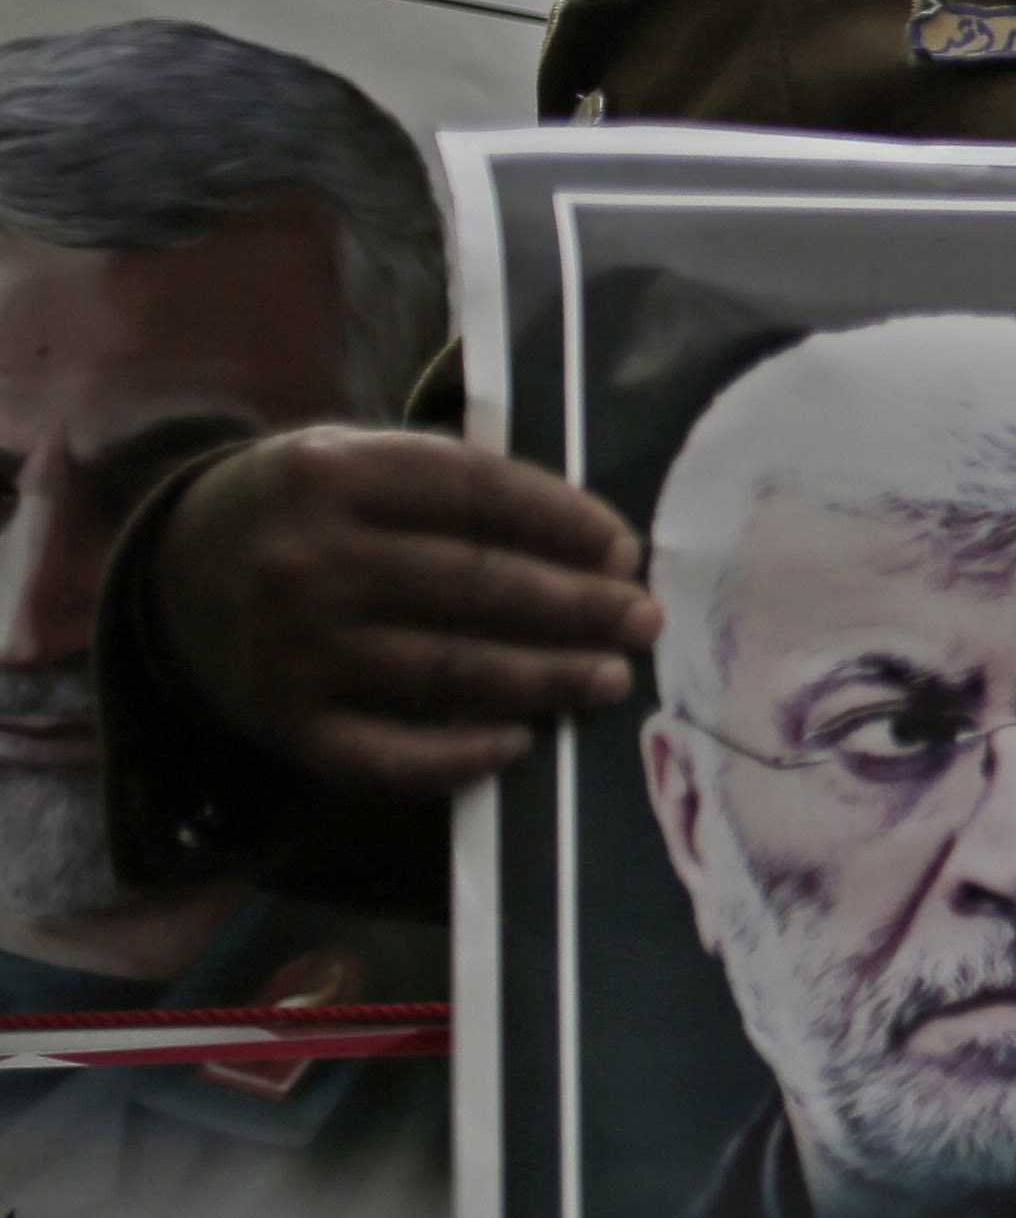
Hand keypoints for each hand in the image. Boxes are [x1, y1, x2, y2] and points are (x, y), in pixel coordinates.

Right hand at [152, 428, 652, 792]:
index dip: (563, 522)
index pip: (476, 494)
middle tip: (642, 620)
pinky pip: (388, 754)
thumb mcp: (358, 461)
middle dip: (576, 607)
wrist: (171, 573)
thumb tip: (596, 546)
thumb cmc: (306, 511)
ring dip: (545, 679)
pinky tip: (520, 743)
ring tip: (610, 677)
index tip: (623, 550)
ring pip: (449, 671)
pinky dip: (461, 756)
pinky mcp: (285, 725)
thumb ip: (457, 484)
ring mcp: (293, 650)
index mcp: (332, 474)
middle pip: (474, 586)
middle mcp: (307, 561)